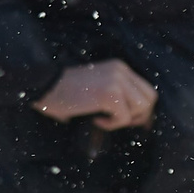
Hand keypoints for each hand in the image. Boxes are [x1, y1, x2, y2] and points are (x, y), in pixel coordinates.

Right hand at [34, 60, 156, 130]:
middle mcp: (121, 71)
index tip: (130, 121)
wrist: (43, 86)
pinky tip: (96, 120)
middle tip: (119, 122)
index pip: (145, 89)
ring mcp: (117, 81)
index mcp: (119, 68)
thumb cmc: (64, 92)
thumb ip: (116, 96)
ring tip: (104, 119)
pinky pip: (124, 117)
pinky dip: (112, 124)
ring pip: (142, 107)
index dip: (142, 108)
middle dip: (140, 116)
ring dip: (125, 119)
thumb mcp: (96, 88)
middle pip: (150, 98)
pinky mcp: (110, 94)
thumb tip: (137, 118)